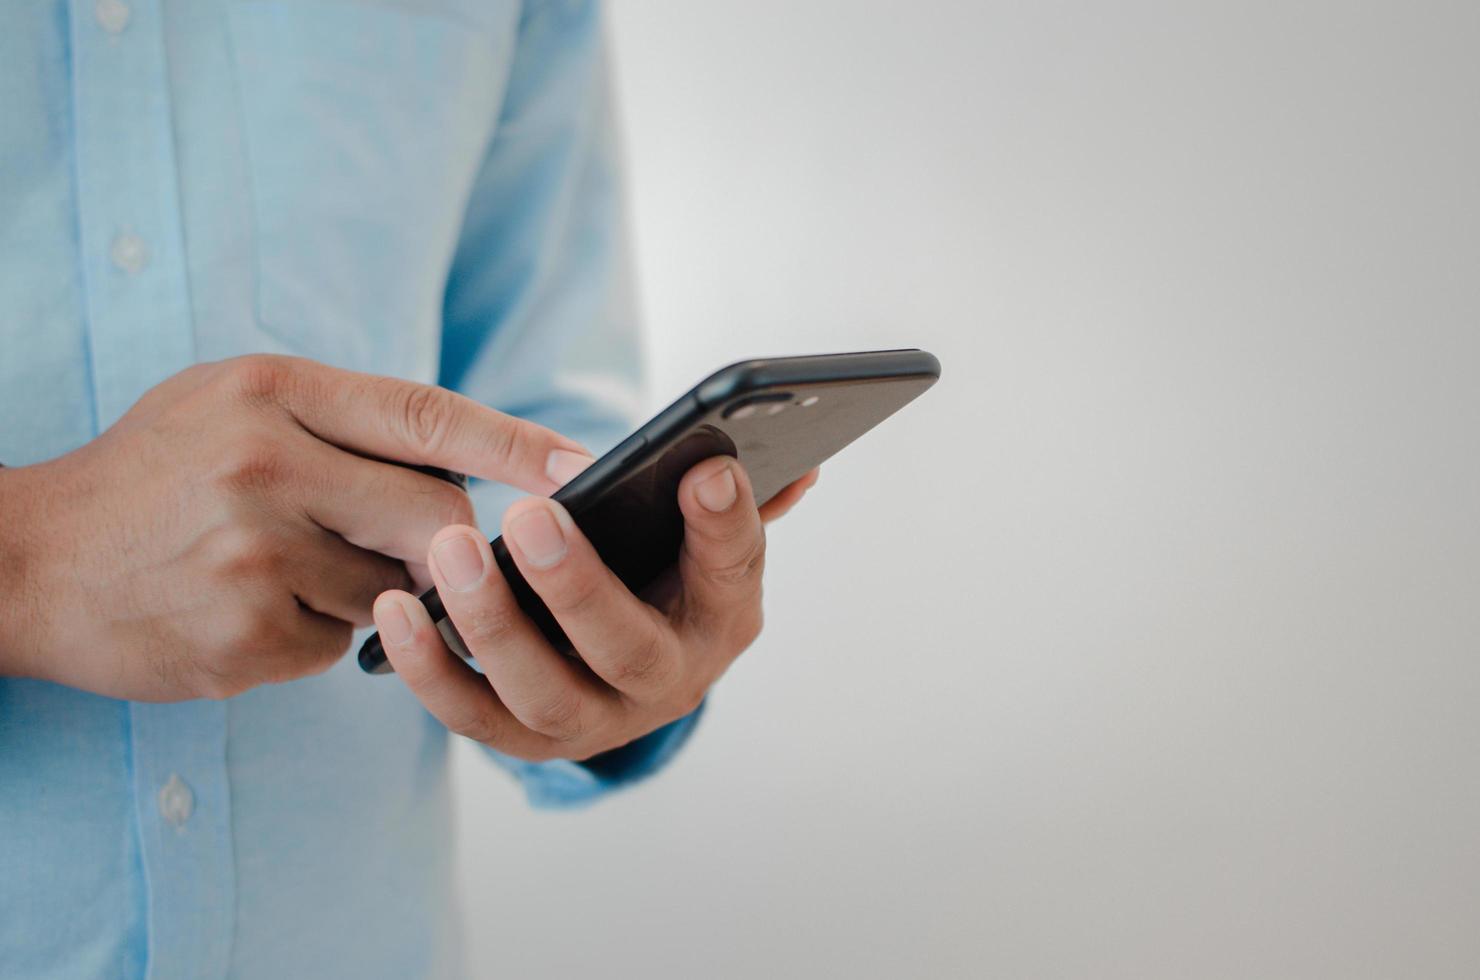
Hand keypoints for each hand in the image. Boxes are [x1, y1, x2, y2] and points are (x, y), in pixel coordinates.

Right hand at [0, 355, 589, 700]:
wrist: (27, 560)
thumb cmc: (152, 474)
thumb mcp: (232, 403)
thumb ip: (342, 419)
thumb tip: (462, 461)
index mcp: (271, 392)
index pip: (427, 413)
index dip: (517, 442)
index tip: (585, 465)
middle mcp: (269, 465)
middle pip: (438, 514)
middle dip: (446, 537)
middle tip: (404, 539)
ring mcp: (258, 556)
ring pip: (396, 587)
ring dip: (372, 587)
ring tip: (286, 564)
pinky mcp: (250, 636)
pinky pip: (342, 642)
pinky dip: (321, 632)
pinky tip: (255, 607)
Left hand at [371, 459, 818, 760]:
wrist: (618, 663)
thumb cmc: (662, 576)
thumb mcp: (704, 540)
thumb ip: (732, 502)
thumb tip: (801, 462)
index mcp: (724, 617)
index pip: (734, 570)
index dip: (724, 525)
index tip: (705, 469)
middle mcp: (668, 682)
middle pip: (626, 648)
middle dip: (577, 585)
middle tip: (530, 514)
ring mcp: (595, 721)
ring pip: (542, 693)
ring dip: (491, 625)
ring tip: (449, 550)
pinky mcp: (526, 739)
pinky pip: (472, 715)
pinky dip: (430, 667)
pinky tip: (394, 609)